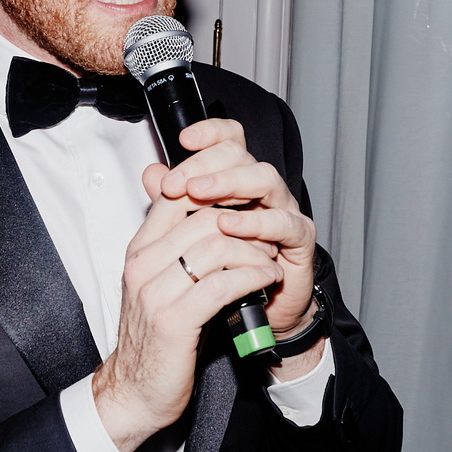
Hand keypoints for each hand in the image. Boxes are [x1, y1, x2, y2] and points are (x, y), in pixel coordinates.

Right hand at [93, 198, 282, 451]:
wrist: (133, 392)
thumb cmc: (154, 339)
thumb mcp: (161, 284)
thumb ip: (180, 250)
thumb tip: (216, 218)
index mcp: (139, 252)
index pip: (177, 197)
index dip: (218, 194)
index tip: (248, 207)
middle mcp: (142, 266)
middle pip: (202, 217)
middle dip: (244, 221)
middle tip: (268, 234)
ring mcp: (155, 293)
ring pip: (216, 247)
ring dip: (254, 250)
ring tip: (271, 260)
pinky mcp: (174, 321)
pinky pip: (223, 284)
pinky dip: (253, 277)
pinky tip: (267, 280)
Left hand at [148, 119, 318, 336]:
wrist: (251, 318)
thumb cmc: (223, 272)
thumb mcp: (189, 237)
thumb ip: (173, 204)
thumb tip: (151, 173)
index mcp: (238, 183)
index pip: (231, 141)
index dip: (211, 132)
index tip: (184, 139)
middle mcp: (262, 191)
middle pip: (242, 155)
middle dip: (206, 163)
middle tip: (176, 181)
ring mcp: (284, 210)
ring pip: (265, 178)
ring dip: (229, 182)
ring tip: (198, 192)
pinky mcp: (299, 239)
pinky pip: (284, 222)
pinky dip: (256, 222)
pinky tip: (229, 225)